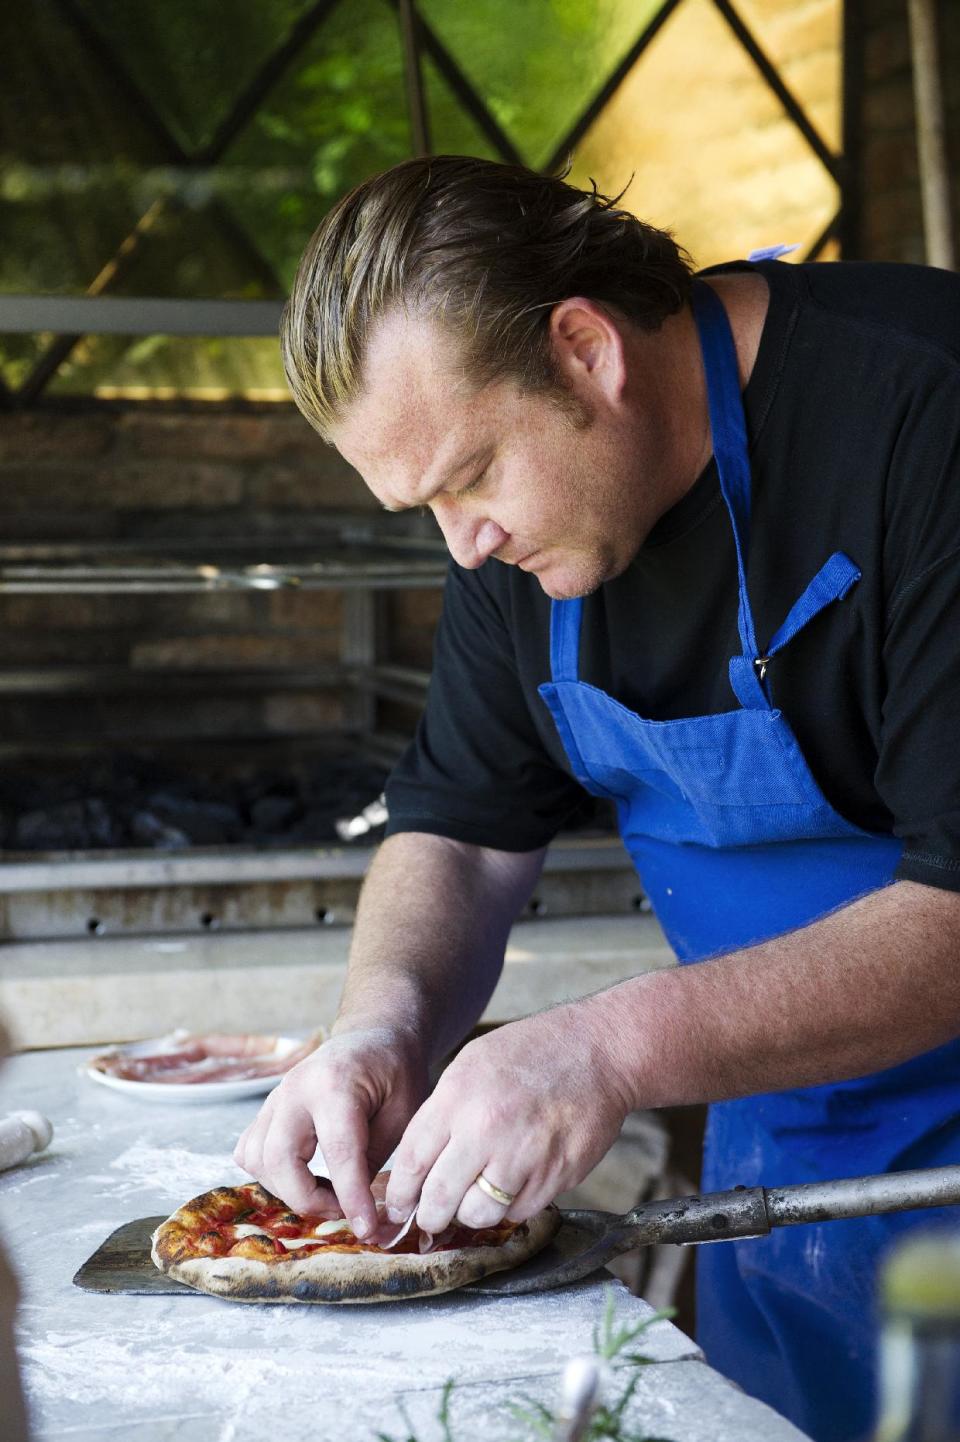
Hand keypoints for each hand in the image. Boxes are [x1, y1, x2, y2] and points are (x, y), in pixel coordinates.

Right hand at [233, 1026, 428, 1237]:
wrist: (374, 1036)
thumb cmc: (395, 1072)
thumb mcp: (404, 1112)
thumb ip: (377, 1161)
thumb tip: (363, 1215)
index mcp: (335, 1084)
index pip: (338, 1152)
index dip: (351, 1198)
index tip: (367, 1228)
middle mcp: (295, 1089)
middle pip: (279, 1159)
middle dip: (309, 1199)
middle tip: (345, 1211)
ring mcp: (274, 1098)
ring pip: (257, 1159)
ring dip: (289, 1190)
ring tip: (329, 1194)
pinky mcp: (267, 1110)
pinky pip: (250, 1152)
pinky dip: (271, 1175)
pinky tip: (305, 1177)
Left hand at [384, 999, 634, 1234]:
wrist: (597, 1050)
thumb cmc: (531, 1052)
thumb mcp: (472, 1064)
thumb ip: (443, 1111)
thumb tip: (418, 1163)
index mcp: (458, 1097)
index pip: (412, 1161)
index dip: (400, 1193)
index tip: (398, 1206)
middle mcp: (487, 1130)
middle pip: (439, 1198)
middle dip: (429, 1217)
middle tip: (430, 1219)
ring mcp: (523, 1156)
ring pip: (478, 1215)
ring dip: (471, 1214)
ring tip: (475, 1199)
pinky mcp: (555, 1176)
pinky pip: (518, 1212)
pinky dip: (510, 1207)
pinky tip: (513, 1185)